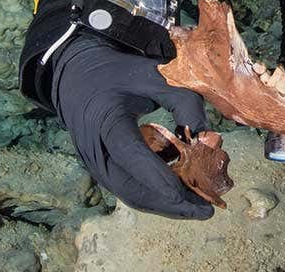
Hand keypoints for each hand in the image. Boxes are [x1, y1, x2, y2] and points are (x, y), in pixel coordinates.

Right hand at [49, 32, 216, 218]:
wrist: (78, 79)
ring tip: (199, 207)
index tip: (183, 192)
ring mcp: (95, 164)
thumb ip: (183, 100)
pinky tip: (183, 194)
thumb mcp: (153, 75)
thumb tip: (206, 136)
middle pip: (130, 187)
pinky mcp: (102, 171)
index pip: (129, 152)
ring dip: (166, 204)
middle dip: (169, 203)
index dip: (156, 174)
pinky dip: (156, 195)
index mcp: (105, 118)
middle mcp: (95, 149)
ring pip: (131, 194)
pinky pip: (129, 189)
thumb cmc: (120, 74)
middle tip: (206, 210)